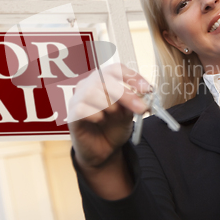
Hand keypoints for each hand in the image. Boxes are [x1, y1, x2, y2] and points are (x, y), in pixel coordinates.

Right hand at [68, 64, 150, 198]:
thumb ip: (133, 102)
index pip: (115, 69)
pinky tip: (100, 120)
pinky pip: (81, 109)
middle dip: (126, 94)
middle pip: (104, 79)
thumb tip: (143, 95)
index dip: (132, 77)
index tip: (147, 89)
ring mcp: (77, 99)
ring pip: (91, 91)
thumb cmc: (114, 127)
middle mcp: (88, 85)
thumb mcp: (128, 113)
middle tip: (141, 108)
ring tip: (116, 115)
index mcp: (103, 80)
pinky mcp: (71, 115)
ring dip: (110, 104)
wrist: (104, 150)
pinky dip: (95, 114)